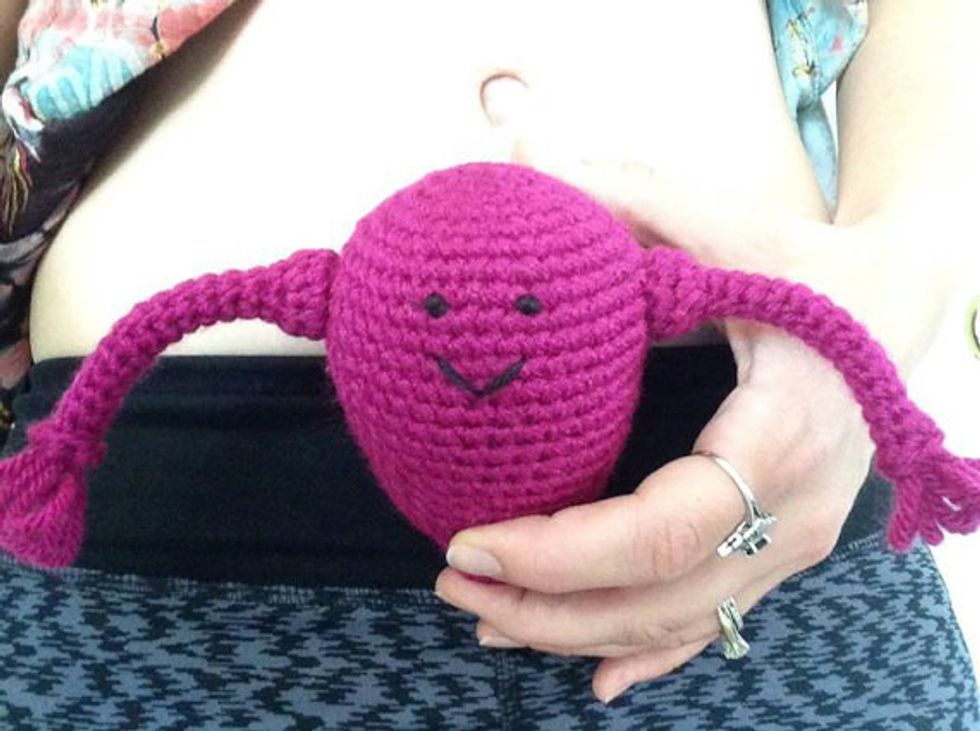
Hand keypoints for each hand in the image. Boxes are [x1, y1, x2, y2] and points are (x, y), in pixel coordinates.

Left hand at [431, 79, 879, 703]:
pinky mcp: (783, 549)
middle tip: (451, 582)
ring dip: (573, 634)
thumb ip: (627, 196)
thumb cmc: (814, 271)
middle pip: (654, 597)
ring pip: (675, 622)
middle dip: (543, 606)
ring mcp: (793, 544)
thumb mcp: (729, 225)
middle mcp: (791, 513)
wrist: (902, 307)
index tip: (466, 540)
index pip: (655, 530)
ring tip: (486, 618)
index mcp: (776, 439)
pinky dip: (649, 656)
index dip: (556, 554)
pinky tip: (596, 678)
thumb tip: (519, 161)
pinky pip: (712, 623)